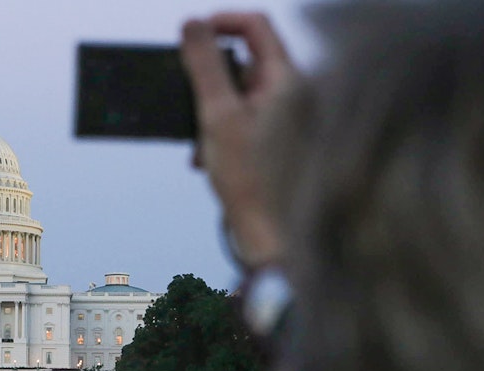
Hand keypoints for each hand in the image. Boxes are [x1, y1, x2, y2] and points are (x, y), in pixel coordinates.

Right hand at [181, 12, 295, 268]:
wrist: (271, 235)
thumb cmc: (251, 180)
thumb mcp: (217, 116)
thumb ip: (204, 66)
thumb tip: (191, 25)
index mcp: (287, 80)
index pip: (255, 25)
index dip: (219, 23)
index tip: (189, 37)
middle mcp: (294, 94)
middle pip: (244, 63)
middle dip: (208, 83)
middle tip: (188, 104)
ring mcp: (288, 119)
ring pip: (240, 96)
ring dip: (211, 113)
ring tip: (198, 143)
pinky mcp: (279, 142)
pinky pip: (245, 121)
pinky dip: (222, 133)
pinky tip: (207, 159)